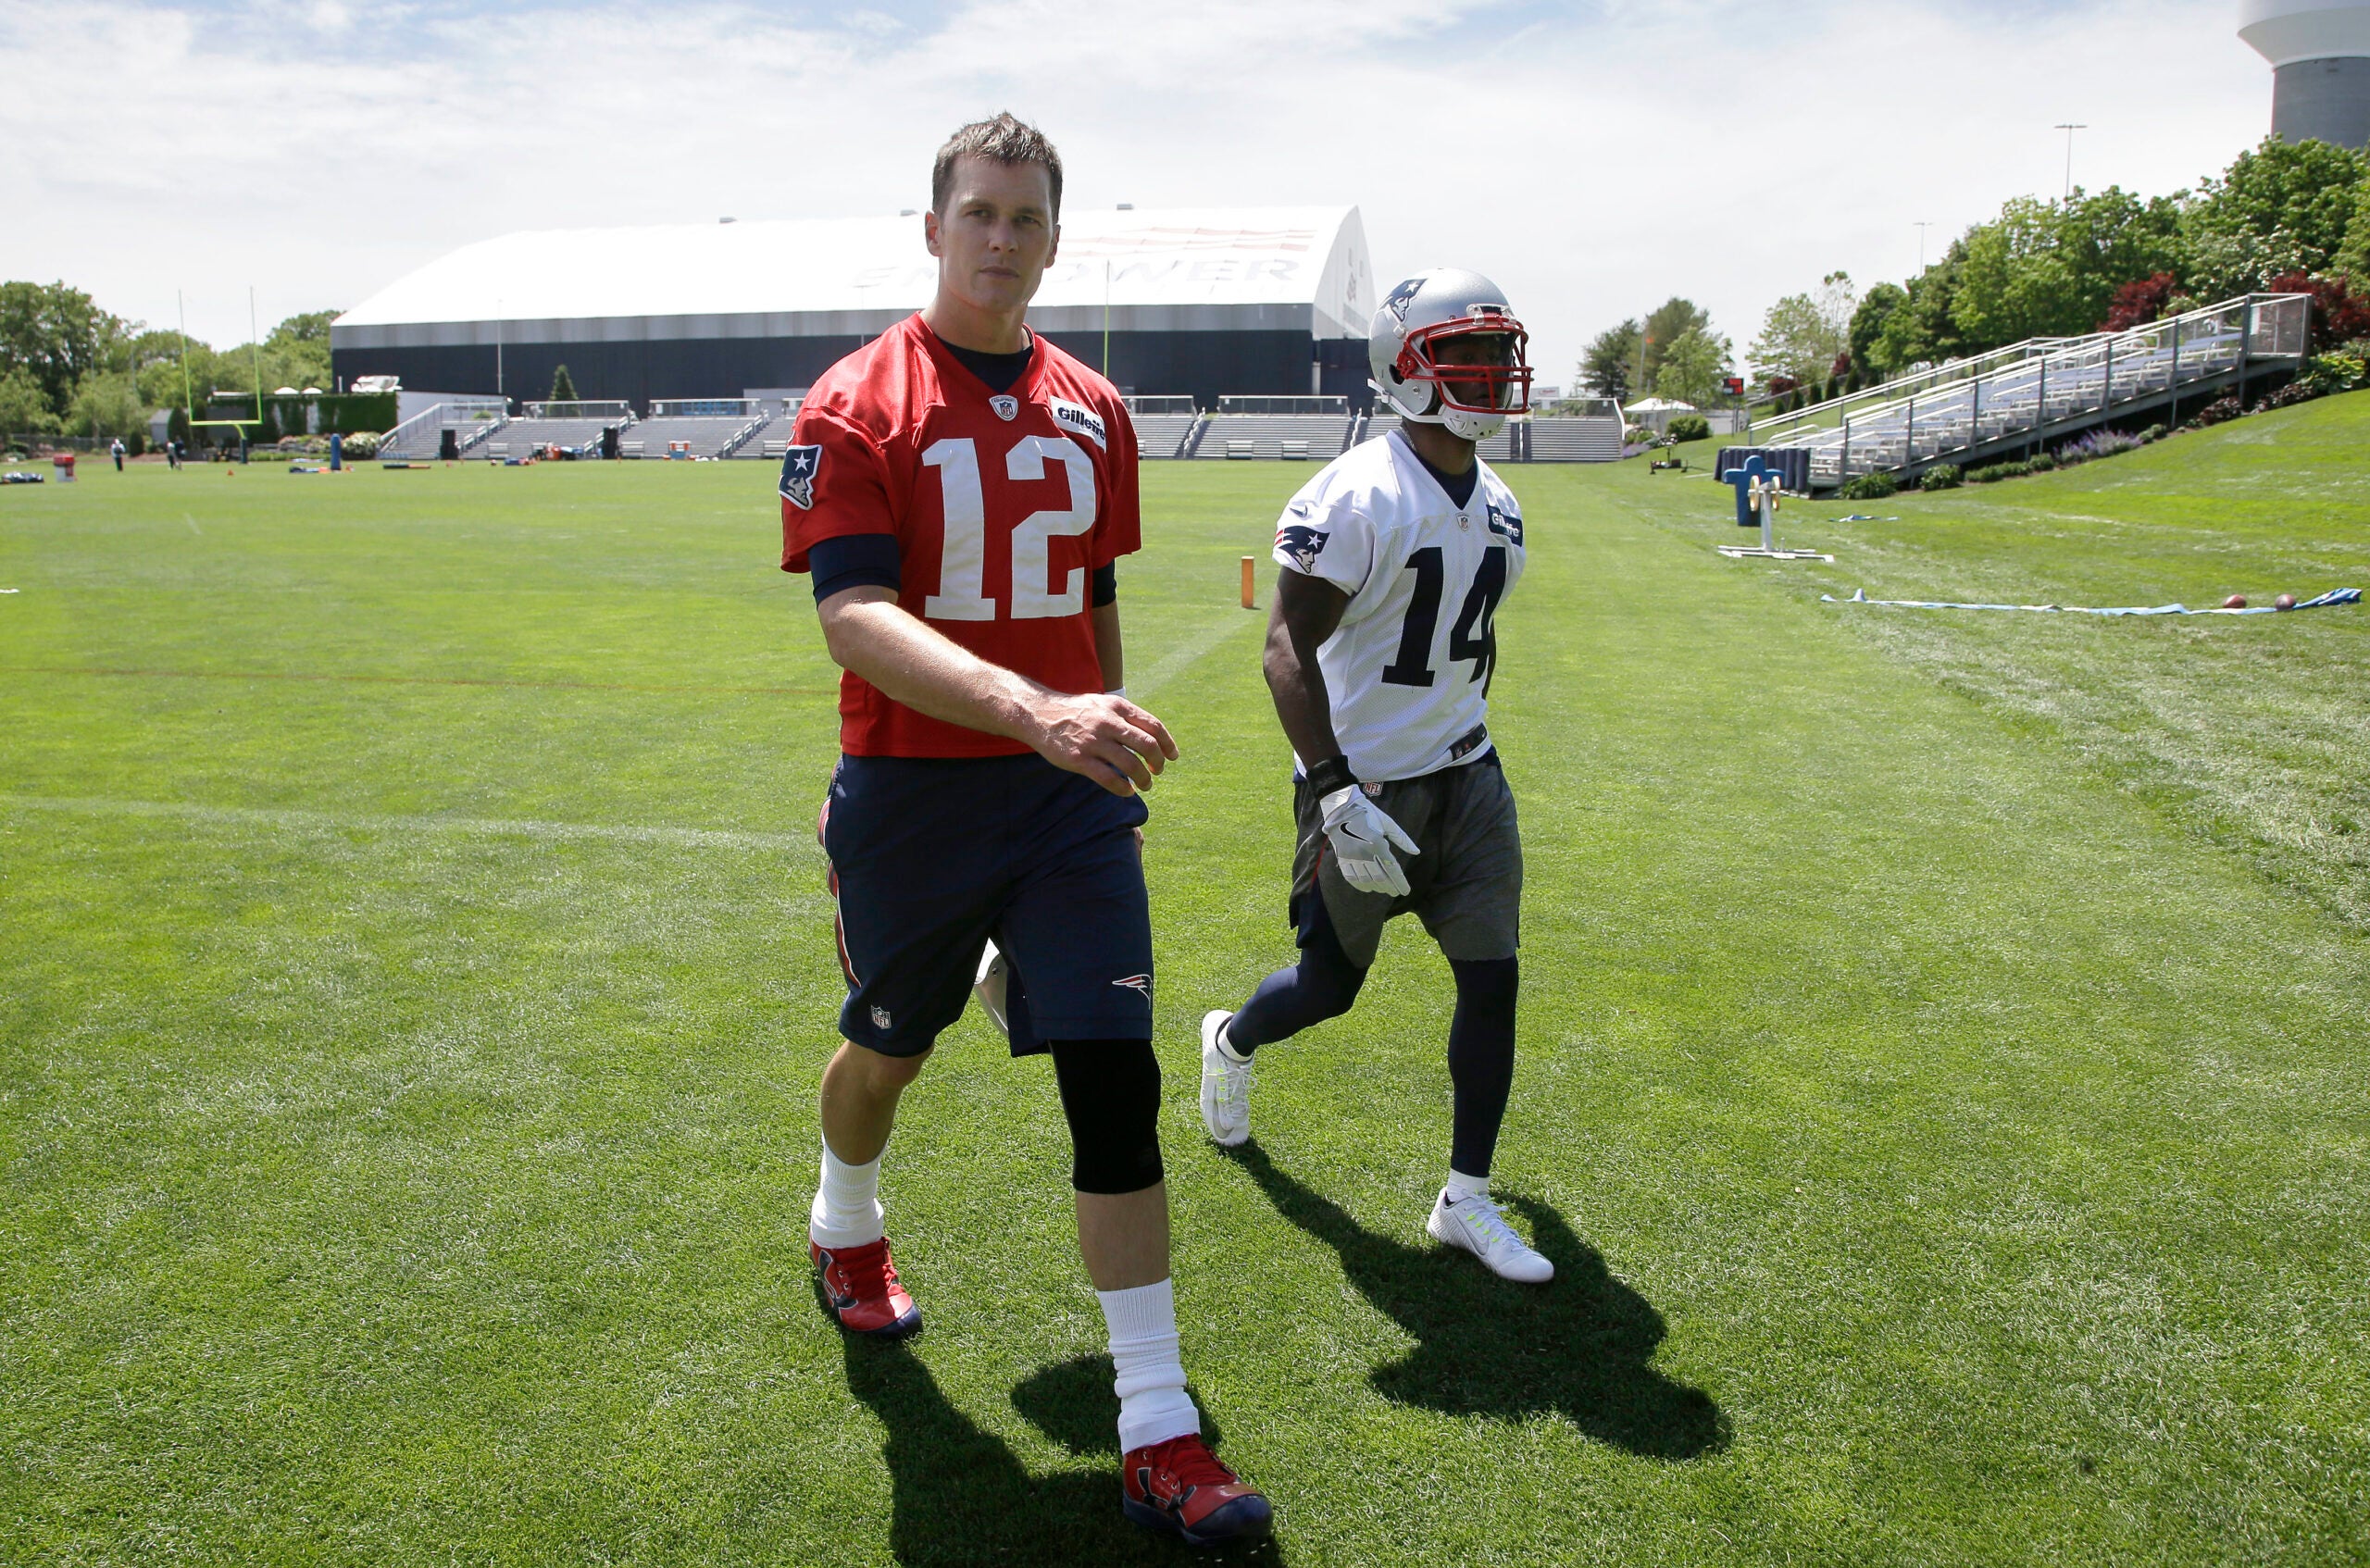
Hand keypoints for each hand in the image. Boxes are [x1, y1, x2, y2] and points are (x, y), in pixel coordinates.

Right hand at [1026, 692, 1178, 796]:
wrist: (1037, 714)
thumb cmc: (1074, 712)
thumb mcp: (1102, 704)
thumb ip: (1124, 716)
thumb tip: (1151, 735)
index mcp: (1117, 707)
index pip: (1153, 726)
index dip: (1168, 743)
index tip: (1172, 756)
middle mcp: (1108, 723)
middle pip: (1147, 745)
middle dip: (1158, 762)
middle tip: (1157, 771)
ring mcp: (1093, 742)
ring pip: (1131, 765)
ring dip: (1144, 779)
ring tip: (1145, 785)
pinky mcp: (1079, 760)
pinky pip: (1109, 779)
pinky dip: (1123, 788)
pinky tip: (1127, 791)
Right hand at [1319, 786, 1417, 895]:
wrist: (1341, 807)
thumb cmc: (1368, 813)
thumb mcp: (1387, 823)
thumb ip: (1402, 839)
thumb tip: (1416, 852)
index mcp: (1378, 843)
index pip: (1392, 868)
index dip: (1400, 882)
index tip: (1405, 891)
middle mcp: (1365, 852)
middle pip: (1380, 877)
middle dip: (1390, 887)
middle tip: (1396, 892)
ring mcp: (1352, 856)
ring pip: (1366, 879)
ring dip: (1376, 887)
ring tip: (1383, 890)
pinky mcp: (1342, 857)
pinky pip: (1351, 877)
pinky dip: (1360, 885)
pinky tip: (1367, 888)